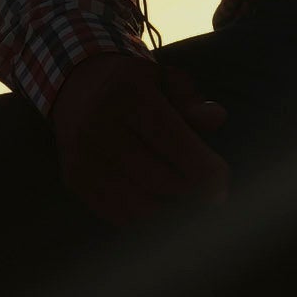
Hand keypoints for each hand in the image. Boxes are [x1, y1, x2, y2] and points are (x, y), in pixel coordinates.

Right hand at [49, 51, 228, 226]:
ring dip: (168, 208)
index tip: (222, 184)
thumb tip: (216, 119)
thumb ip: (193, 101)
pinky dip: (144, 216)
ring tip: (183, 198)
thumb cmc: (134, 86)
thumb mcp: (165, 80)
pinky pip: (117, 214)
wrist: (76, 85)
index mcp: (128, 94)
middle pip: (158, 178)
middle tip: (208, 194)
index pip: (171, 139)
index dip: (202, 168)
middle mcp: (99, 124)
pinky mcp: (74, 178)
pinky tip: (157, 202)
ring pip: (138, 204)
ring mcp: (83, 155)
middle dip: (191, 191)